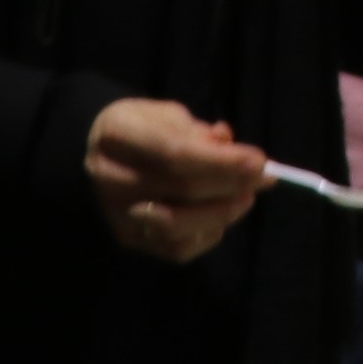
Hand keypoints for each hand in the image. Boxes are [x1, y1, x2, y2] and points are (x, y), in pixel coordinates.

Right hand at [84, 97, 268, 262]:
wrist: (97, 155)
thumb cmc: (142, 130)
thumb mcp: (168, 115)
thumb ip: (199, 132)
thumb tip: (232, 148)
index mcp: (117, 136)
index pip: (174, 153)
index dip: (222, 161)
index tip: (260, 161)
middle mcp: (110, 178)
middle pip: (180, 189)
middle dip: (231, 184)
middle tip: (264, 177)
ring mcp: (117, 214)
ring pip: (177, 226)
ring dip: (222, 213)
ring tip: (245, 197)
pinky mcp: (127, 239)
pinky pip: (175, 249)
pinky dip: (208, 235)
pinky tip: (222, 217)